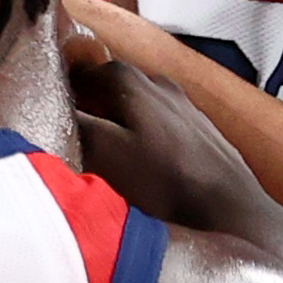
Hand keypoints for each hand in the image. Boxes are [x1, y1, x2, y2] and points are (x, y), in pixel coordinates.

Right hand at [60, 1, 282, 248]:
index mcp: (134, 82)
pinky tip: (143, 168)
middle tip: (72, 130)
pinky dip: (145, 139)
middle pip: (114, 87)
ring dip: (119, 122)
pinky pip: (162, 128)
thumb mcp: (107, 155)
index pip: (87, 70)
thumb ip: (76, 126)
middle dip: (92, 104)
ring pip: (140, 107)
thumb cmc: (168, 184)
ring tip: (105, 154)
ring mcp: (187, 110)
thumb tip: (50, 109)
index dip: (66, 87)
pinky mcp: (204, 136)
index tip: (50, 106)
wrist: (232, 212)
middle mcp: (163, 86)